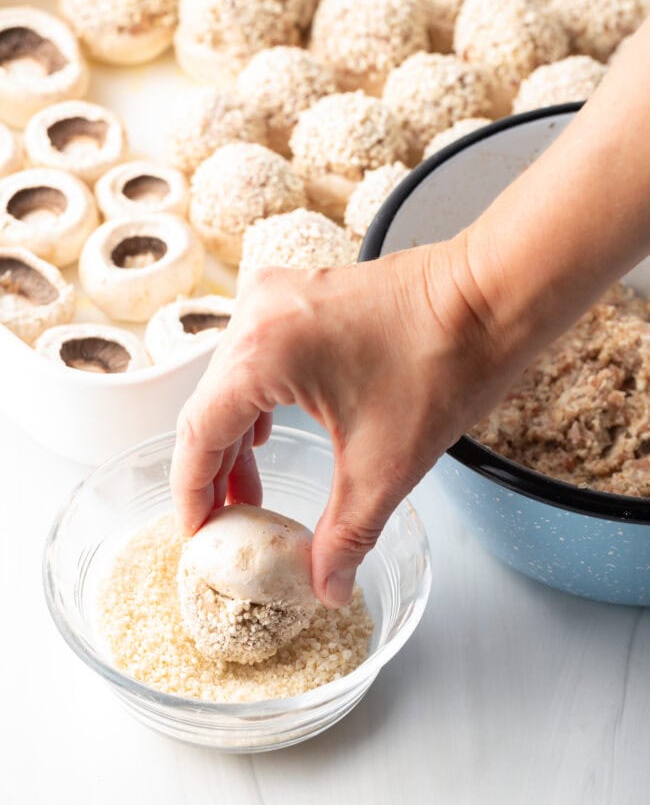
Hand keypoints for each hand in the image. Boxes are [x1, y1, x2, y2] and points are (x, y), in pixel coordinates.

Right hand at [170, 236, 513, 607]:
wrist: (491, 298)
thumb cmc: (444, 365)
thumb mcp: (385, 465)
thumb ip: (345, 535)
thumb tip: (326, 588)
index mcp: (260, 352)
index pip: (199, 433)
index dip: (192, 492)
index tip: (196, 534)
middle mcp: (256, 314)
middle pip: (210, 406)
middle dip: (216, 470)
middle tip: (227, 523)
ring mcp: (278, 296)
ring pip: (233, 380)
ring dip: (238, 437)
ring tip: (251, 490)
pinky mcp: (301, 293)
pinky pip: (257, 355)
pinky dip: (259, 401)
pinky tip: (271, 434)